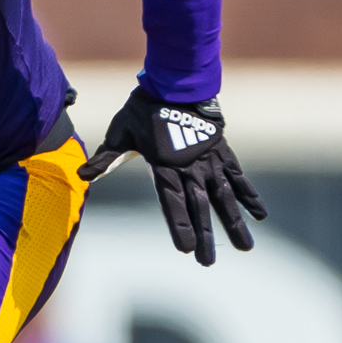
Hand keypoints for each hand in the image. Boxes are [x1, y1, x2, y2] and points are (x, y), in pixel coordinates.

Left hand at [78, 87, 265, 265]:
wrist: (175, 80)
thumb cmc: (143, 107)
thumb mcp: (120, 132)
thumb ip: (105, 158)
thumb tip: (81, 176)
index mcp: (166, 165)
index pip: (173, 201)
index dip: (179, 224)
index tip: (185, 248)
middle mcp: (190, 166)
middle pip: (200, 207)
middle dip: (205, 236)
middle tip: (209, 262)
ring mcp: (209, 159)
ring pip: (225, 197)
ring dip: (235, 223)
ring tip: (245, 247)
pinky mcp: (221, 150)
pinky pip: (238, 177)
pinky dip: (249, 195)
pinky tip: (260, 215)